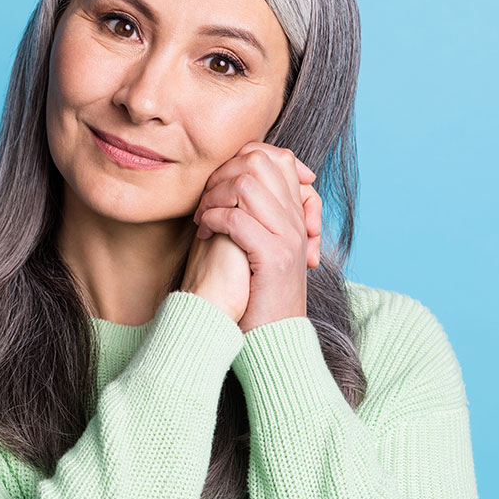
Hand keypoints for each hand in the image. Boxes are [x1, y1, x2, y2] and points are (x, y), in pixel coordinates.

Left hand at [191, 142, 321, 332]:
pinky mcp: (275, 258)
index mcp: (296, 215)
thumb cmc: (256, 296)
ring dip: (214, 196)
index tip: (218, 184)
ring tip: (202, 217)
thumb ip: (251, 216)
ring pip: (246, 186)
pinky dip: (213, 219)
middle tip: (205, 200)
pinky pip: (238, 219)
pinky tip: (203, 233)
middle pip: (260, 162)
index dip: (242, 158)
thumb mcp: (257, 248)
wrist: (273, 341)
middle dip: (223, 174)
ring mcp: (289, 238)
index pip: (278, 158)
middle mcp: (297, 221)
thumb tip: (223, 186)